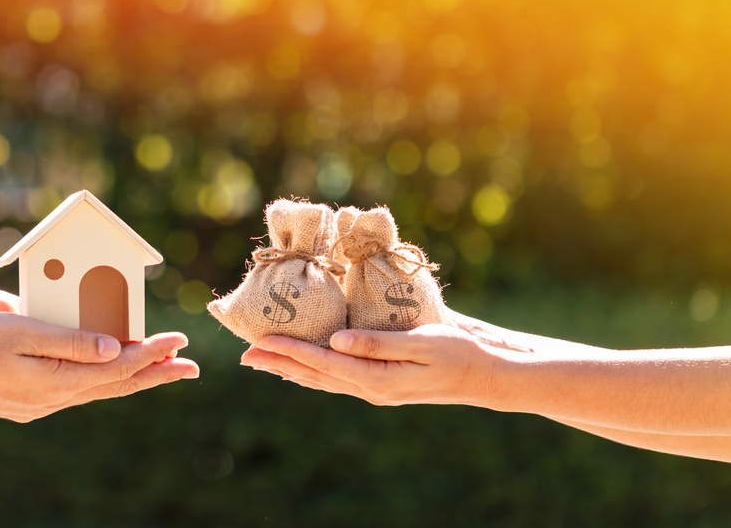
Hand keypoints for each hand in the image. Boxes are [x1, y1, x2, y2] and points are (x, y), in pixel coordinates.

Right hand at [0, 312, 198, 421]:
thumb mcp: (21, 332)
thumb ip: (70, 340)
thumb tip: (115, 348)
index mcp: (55, 382)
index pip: (117, 368)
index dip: (150, 353)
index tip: (179, 340)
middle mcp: (55, 394)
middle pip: (117, 384)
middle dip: (156, 373)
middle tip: (192, 366)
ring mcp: (43, 397)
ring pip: (99, 387)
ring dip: (134, 376)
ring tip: (164, 367)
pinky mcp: (31, 391)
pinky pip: (78, 384)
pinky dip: (103, 375)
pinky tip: (114, 367)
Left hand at [240, 324, 495, 407]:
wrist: (485, 374)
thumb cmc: (458, 350)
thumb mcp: (421, 342)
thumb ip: (377, 343)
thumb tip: (336, 342)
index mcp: (378, 378)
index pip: (323, 363)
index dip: (290, 350)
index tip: (261, 342)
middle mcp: (371, 388)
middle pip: (315, 375)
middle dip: (279, 363)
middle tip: (245, 356)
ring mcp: (376, 389)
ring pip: (323, 380)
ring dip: (291, 369)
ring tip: (264, 361)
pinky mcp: (382, 383)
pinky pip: (338, 379)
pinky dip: (314, 372)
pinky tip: (303, 368)